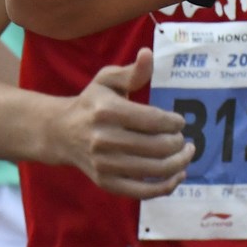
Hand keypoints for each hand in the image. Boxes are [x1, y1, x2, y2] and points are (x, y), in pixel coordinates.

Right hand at [45, 50, 194, 197]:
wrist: (60, 133)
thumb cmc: (91, 103)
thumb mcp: (107, 80)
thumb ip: (132, 71)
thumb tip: (149, 54)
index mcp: (108, 111)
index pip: (154, 120)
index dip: (174, 122)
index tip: (180, 122)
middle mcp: (104, 140)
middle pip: (157, 147)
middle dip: (178, 143)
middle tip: (184, 139)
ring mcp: (104, 164)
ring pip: (154, 170)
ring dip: (178, 164)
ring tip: (186, 154)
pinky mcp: (106, 183)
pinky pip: (142, 191)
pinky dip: (165, 186)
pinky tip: (178, 176)